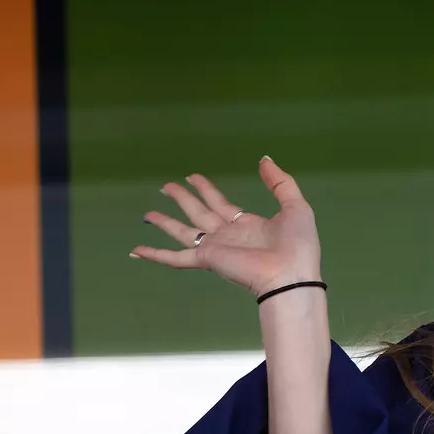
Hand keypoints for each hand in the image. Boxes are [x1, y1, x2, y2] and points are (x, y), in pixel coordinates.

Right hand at [131, 156, 321, 295]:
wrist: (291, 273)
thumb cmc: (297, 244)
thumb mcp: (295, 206)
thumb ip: (279, 182)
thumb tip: (263, 159)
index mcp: (247, 224)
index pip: (221, 204)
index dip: (207, 190)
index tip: (193, 177)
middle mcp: (228, 235)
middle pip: (199, 213)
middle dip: (183, 199)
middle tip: (166, 186)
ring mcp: (216, 248)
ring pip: (183, 231)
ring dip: (166, 221)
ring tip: (148, 212)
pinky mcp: (207, 259)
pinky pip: (175, 258)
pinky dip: (155, 254)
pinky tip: (136, 251)